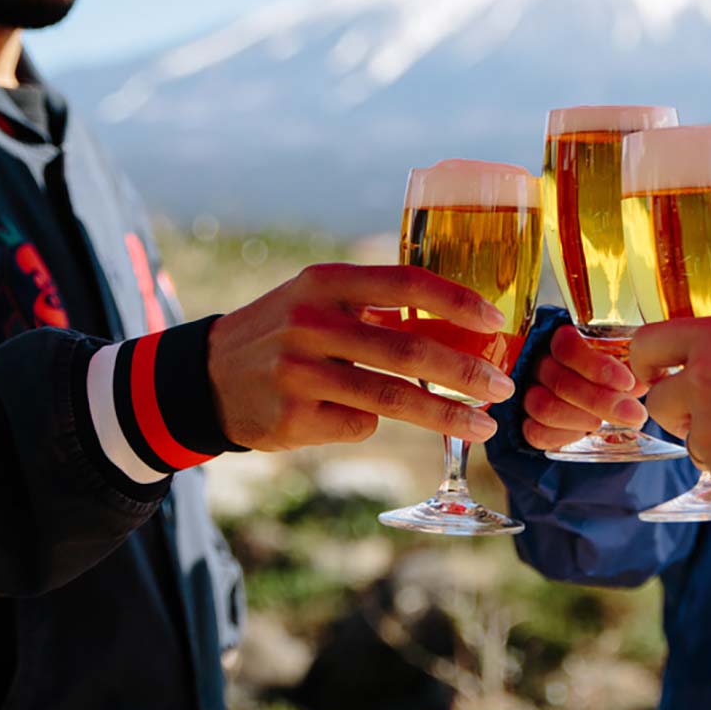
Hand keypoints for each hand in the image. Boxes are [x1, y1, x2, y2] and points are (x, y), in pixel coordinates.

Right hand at [207, 263, 515, 449]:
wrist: (207, 377)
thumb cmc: (286, 334)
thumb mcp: (319, 300)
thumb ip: (376, 305)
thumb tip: (463, 326)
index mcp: (325, 282)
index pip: (405, 283)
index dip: (457, 301)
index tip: (495, 322)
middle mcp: (310, 323)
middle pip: (408, 348)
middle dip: (466, 374)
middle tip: (503, 389)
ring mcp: (298, 372)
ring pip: (392, 398)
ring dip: (446, 417)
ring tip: (482, 427)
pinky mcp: (292, 417)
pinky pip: (360, 425)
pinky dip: (373, 423)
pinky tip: (360, 417)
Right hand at [520, 324, 649, 452]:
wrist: (584, 396)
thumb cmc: (606, 372)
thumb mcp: (619, 359)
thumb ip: (628, 365)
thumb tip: (643, 381)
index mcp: (560, 338)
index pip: (567, 346)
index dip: (596, 365)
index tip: (627, 382)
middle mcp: (538, 362)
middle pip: (560, 381)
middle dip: (600, 400)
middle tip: (634, 415)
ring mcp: (527, 392)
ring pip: (544, 407)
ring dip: (581, 418)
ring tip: (607, 423)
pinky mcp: (525, 421)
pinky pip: (535, 432)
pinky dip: (564, 435)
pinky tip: (585, 432)